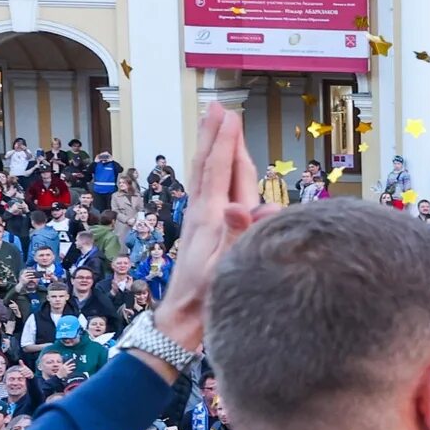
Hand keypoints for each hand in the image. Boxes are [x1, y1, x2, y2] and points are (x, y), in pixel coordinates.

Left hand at [148, 108, 266, 356]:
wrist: (180, 322)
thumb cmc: (206, 298)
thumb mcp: (225, 268)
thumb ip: (238, 236)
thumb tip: (249, 206)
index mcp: (211, 218)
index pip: (220, 171)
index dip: (226, 142)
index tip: (231, 116)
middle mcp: (203, 214)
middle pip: (209, 166)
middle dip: (214, 135)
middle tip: (217, 107)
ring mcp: (199, 222)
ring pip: (205, 176)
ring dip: (210, 149)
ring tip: (214, 128)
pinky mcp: (199, 231)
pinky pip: (205, 191)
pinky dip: (210, 172)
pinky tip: (213, 172)